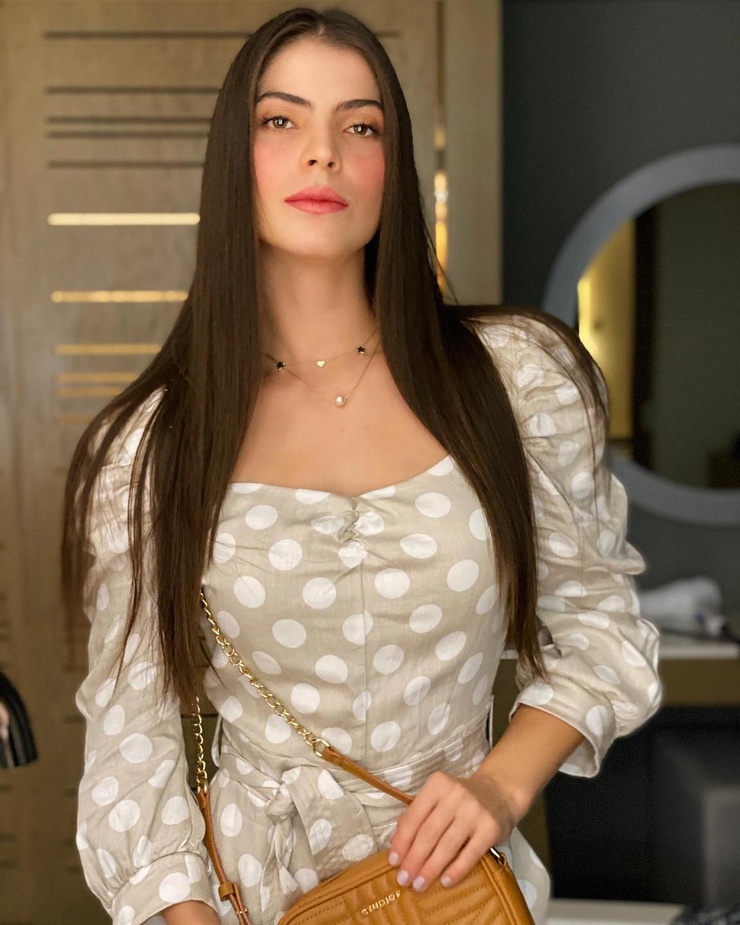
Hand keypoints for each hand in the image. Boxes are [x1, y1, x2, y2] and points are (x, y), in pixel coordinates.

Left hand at [387, 769, 517, 892]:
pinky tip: (445, 882)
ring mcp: (474, 811)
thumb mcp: (438, 797)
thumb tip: (396, 843)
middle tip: (404, 879)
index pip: (414, 816)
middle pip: (428, 833)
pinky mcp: (490, 828)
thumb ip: (418, 815)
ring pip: (447, 846)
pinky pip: (470, 854)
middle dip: (414, 859)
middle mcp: (456, 795)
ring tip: (419, 885)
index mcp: (438, 784)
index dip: (402, 841)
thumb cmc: (460, 800)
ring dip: (430, 869)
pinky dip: (456, 870)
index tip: (394, 862)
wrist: (499, 792)